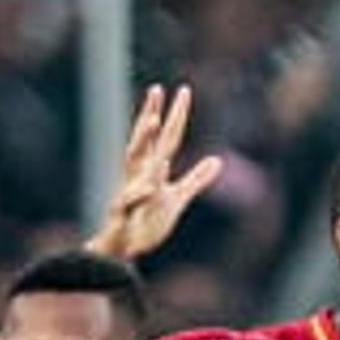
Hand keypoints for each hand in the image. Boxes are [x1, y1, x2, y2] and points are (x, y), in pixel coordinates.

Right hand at [88, 83, 224, 263]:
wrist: (121, 249)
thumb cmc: (145, 222)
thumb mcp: (176, 199)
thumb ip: (196, 179)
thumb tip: (217, 160)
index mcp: (151, 170)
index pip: (166, 139)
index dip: (175, 116)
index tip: (184, 90)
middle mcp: (138, 175)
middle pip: (144, 140)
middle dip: (150, 115)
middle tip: (157, 90)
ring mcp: (129, 191)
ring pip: (133, 161)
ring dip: (143, 140)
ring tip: (154, 120)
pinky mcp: (122, 214)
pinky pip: (129, 201)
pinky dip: (138, 194)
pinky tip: (149, 187)